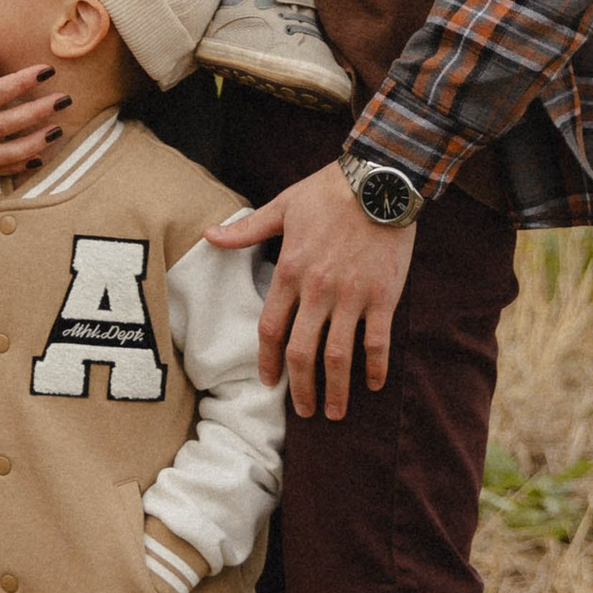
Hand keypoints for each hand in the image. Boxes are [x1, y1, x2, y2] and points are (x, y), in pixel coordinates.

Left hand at [206, 165, 416, 420]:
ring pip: (338, 356)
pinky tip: (373, 385)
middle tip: (304, 411)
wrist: (380, 180)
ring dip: (335, 390)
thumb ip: (246, 230)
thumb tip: (209, 236)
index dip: (267, 360)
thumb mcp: (282, 206)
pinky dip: (375, 367)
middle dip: (300, 388)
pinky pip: (377, 341)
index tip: (268, 381)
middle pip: (301, 352)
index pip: (270, 328)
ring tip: (334, 412)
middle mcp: (318, 290)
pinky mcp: (383, 297)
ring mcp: (352, 296)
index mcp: (289, 271)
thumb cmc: (328, 191)